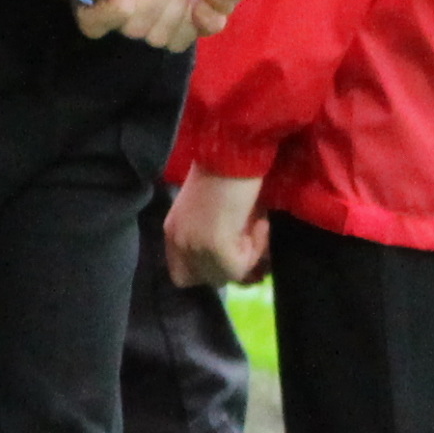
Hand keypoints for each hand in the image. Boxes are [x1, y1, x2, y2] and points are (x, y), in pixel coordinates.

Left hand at [165, 170, 270, 290]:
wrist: (234, 151)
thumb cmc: (228, 172)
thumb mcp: (212, 211)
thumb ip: (215, 237)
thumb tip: (243, 269)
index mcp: (173, 229)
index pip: (180, 276)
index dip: (208, 273)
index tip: (232, 256)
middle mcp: (178, 241)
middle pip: (206, 280)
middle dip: (233, 268)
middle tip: (254, 245)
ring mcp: (194, 246)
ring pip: (226, 277)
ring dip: (248, 257)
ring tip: (257, 226)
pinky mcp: (215, 248)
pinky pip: (240, 268)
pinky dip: (257, 248)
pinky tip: (261, 223)